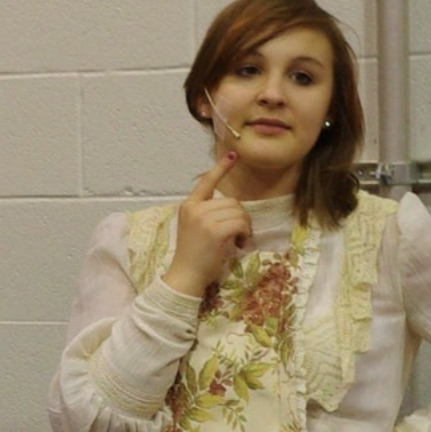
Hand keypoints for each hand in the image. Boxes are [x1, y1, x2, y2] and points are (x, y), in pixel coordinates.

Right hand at [163, 151, 251, 296]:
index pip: (206, 182)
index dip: (221, 168)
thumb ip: (207, 213)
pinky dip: (244, 234)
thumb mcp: (195, 228)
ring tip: (237, 241)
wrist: (185, 276)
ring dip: (244, 227)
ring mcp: (203, 219)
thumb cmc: (193, 256)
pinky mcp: (214, 230)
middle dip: (240, 217)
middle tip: (239, 235)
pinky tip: (239, 244)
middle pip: (230, 201)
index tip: (233, 155)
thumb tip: (233, 207)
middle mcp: (194, 209)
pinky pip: (240, 223)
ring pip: (238, 211)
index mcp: (188, 206)